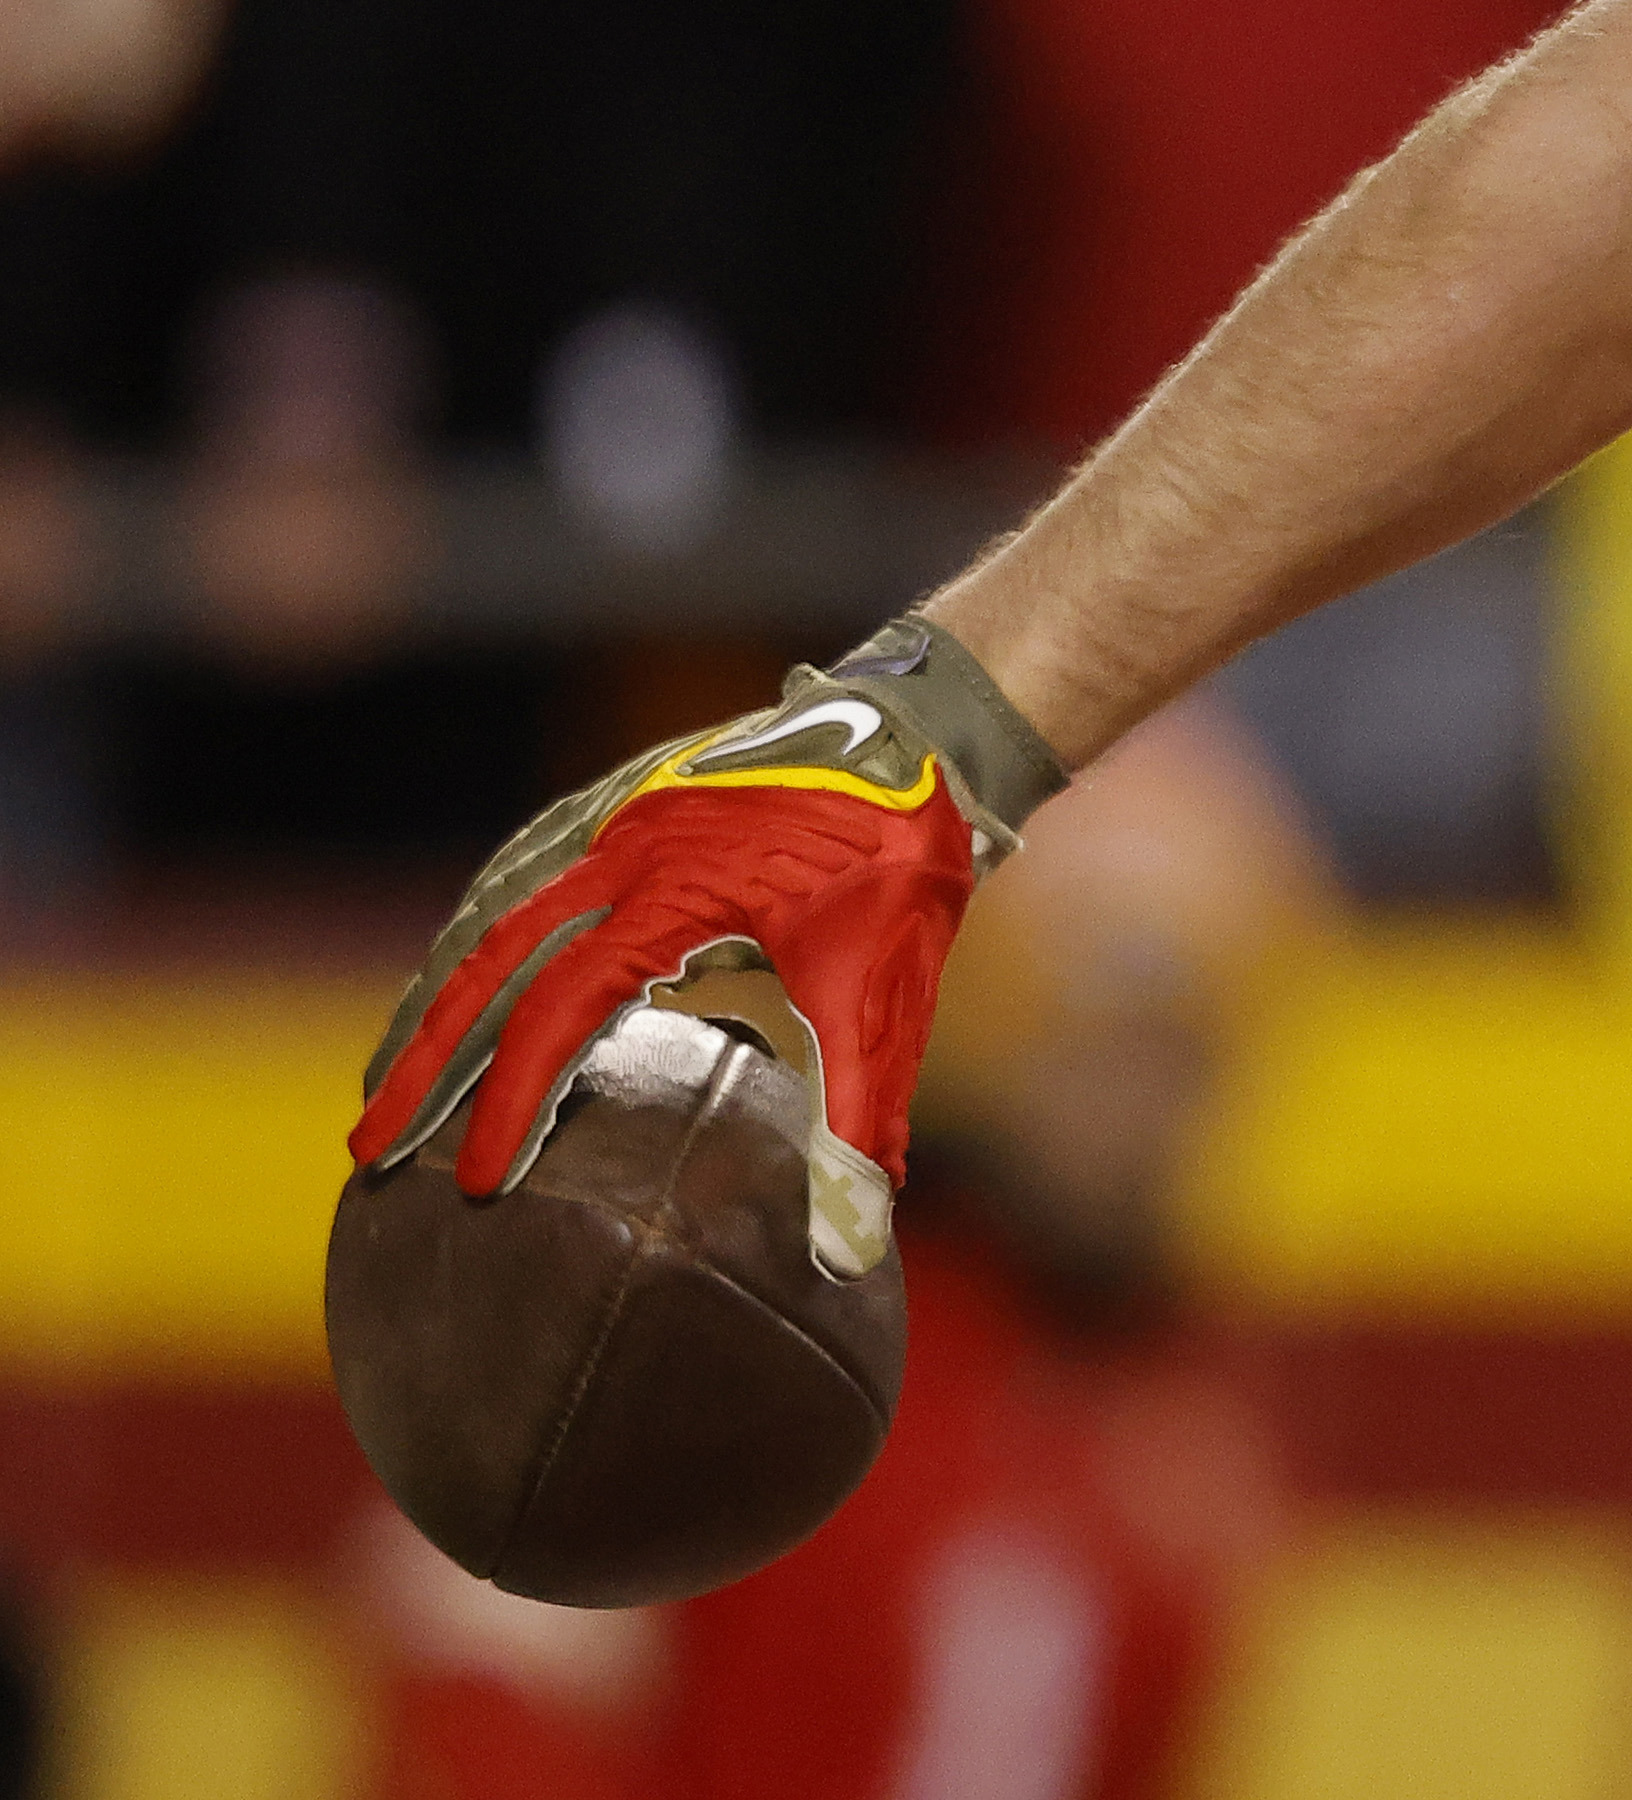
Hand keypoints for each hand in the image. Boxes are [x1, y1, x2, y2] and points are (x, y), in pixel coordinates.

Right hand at [349, 617, 1065, 1273]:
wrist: (924, 727)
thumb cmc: (902, 858)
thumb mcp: (886, 988)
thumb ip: (858, 1115)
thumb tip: (855, 1245)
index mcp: (672, 896)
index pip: (560, 1014)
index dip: (512, 1103)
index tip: (473, 1185)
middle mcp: (622, 848)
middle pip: (490, 963)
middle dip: (423, 1061)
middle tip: (367, 1148)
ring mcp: (616, 815)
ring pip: (492, 910)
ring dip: (437, 994)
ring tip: (389, 1076)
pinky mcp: (625, 796)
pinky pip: (523, 863)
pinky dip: (476, 925)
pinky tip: (456, 968)